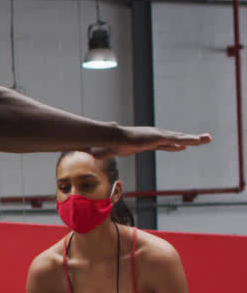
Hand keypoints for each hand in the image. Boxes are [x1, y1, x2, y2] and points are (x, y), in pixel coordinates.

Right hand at [96, 127, 211, 157]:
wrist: (109, 137)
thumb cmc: (107, 144)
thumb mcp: (106, 152)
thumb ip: (100, 154)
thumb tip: (85, 157)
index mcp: (144, 141)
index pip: (161, 144)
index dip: (171, 145)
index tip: (180, 147)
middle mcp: (153, 136)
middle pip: (173, 139)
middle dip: (186, 140)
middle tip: (200, 140)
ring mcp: (157, 136)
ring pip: (179, 138)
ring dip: (194, 138)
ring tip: (207, 139)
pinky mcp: (159, 137)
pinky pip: (177, 139)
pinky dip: (189, 139)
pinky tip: (200, 140)